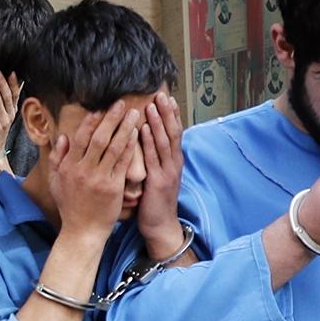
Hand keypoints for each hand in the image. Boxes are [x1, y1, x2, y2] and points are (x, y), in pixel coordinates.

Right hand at [47, 107, 141, 241]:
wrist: (82, 231)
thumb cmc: (69, 206)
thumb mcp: (56, 182)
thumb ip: (57, 158)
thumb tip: (63, 137)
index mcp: (68, 167)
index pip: (80, 138)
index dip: (91, 122)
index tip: (100, 109)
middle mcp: (84, 170)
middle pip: (99, 139)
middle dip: (111, 119)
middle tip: (121, 104)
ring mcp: (100, 178)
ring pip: (114, 148)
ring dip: (125, 128)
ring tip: (134, 114)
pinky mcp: (114, 187)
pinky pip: (123, 163)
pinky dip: (130, 147)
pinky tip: (137, 135)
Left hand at [135, 92, 184, 254]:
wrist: (161, 226)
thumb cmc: (155, 201)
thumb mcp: (157, 175)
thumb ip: (154, 158)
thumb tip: (146, 138)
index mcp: (173, 161)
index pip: (174, 132)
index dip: (171, 114)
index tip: (166, 97)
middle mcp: (174, 163)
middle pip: (173, 132)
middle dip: (167, 112)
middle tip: (161, 94)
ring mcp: (168, 172)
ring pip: (165, 142)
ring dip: (159, 122)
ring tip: (153, 105)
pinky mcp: (158, 181)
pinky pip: (153, 158)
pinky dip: (150, 142)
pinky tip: (145, 129)